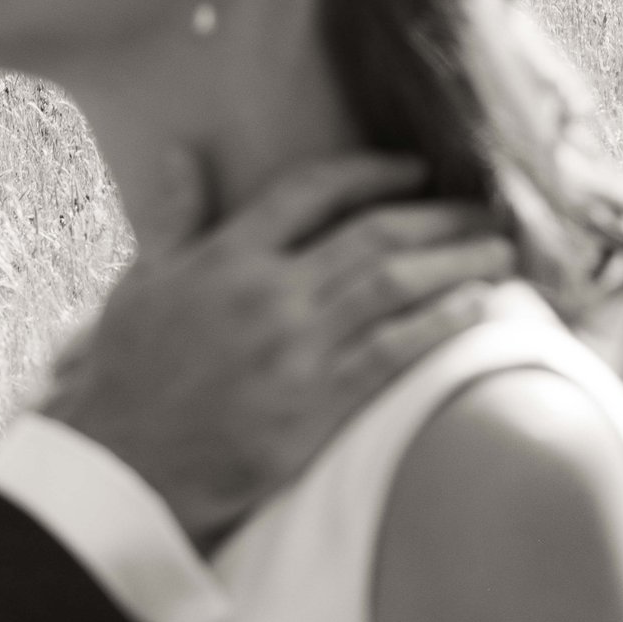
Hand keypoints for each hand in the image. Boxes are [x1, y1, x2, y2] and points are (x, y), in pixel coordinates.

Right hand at [41, 151, 514, 550]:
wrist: (124, 466)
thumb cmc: (124, 375)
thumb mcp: (137, 284)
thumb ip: (173, 218)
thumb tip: (184, 154)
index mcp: (223, 258)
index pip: (311, 190)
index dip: (370, 172)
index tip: (412, 168)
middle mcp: (268, 294)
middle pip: (374, 235)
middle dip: (437, 217)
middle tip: (482, 209)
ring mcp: (297, 350)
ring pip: (398, 288)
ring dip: (457, 264)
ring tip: (498, 252)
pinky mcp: (317, 405)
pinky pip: (396, 353)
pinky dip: (442, 324)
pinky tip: (477, 307)